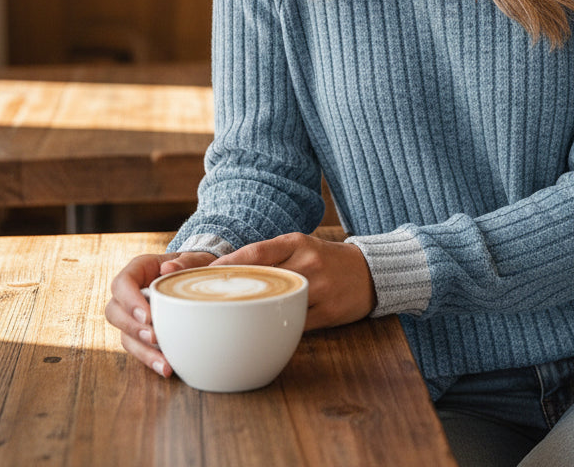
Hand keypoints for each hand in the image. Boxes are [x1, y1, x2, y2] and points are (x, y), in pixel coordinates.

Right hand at [105, 250, 214, 376]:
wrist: (202, 277)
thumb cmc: (195, 265)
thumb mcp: (195, 259)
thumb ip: (185, 261)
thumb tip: (168, 268)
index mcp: (139, 269)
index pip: (122, 283)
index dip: (129, 301)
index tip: (147, 316)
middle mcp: (130, 293)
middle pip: (114, 311)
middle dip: (132, 328)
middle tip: (153, 338)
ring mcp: (133, 315)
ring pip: (124, 335)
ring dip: (142, 351)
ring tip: (163, 362)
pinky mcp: (141, 332)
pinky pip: (138, 348)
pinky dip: (151, 359)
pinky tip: (167, 368)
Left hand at [213, 233, 376, 329]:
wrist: (369, 271)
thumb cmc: (325, 259)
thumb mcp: (301, 247)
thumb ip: (271, 257)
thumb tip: (227, 273)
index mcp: (298, 242)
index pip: (257, 251)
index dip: (229, 264)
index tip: (203, 274)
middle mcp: (308, 262)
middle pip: (263, 279)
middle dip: (234, 290)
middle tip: (205, 301)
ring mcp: (320, 288)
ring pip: (278, 304)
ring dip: (253, 313)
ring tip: (228, 321)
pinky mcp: (329, 312)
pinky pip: (296, 325)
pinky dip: (277, 328)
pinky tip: (261, 332)